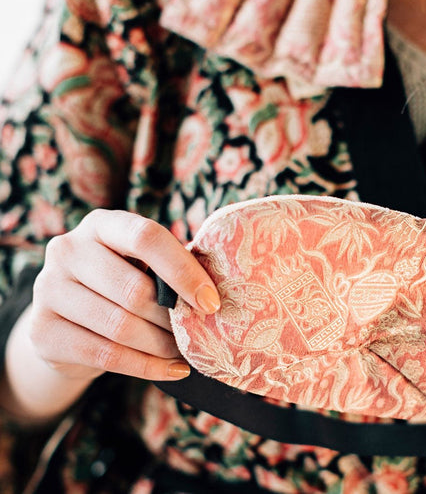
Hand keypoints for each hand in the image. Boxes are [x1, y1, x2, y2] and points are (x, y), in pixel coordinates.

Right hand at [29, 209, 219, 382]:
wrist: (67, 319)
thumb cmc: (122, 281)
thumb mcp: (141, 263)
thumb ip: (170, 267)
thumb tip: (215, 294)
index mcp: (101, 224)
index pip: (146, 237)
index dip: (182, 270)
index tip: (211, 302)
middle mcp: (67, 249)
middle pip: (133, 289)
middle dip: (173, 317)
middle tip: (200, 334)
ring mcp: (47, 289)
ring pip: (120, 326)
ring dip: (162, 345)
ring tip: (186, 352)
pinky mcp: (41, 331)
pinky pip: (104, 354)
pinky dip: (146, 366)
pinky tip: (172, 370)